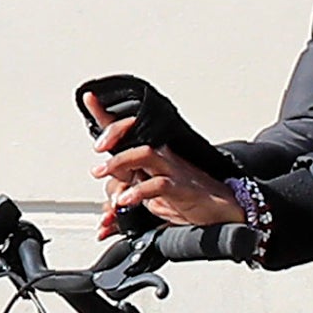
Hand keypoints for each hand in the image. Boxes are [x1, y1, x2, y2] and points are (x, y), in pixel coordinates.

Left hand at [86, 90, 249, 235]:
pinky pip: (158, 184)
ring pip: (143, 153)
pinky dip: (138, 192)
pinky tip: (125, 200)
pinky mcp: (181, 187)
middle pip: (134, 134)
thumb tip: (106, 212)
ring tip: (103, 172)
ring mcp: (171, 170)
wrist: (221, 210)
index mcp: (151, 157)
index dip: (107, 116)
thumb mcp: (151, 201)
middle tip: (96, 151)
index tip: (90, 99)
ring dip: (119, 162)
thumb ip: (127, 201)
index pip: (127, 131)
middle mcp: (160, 158)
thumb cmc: (188, 200)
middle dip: (111, 135)